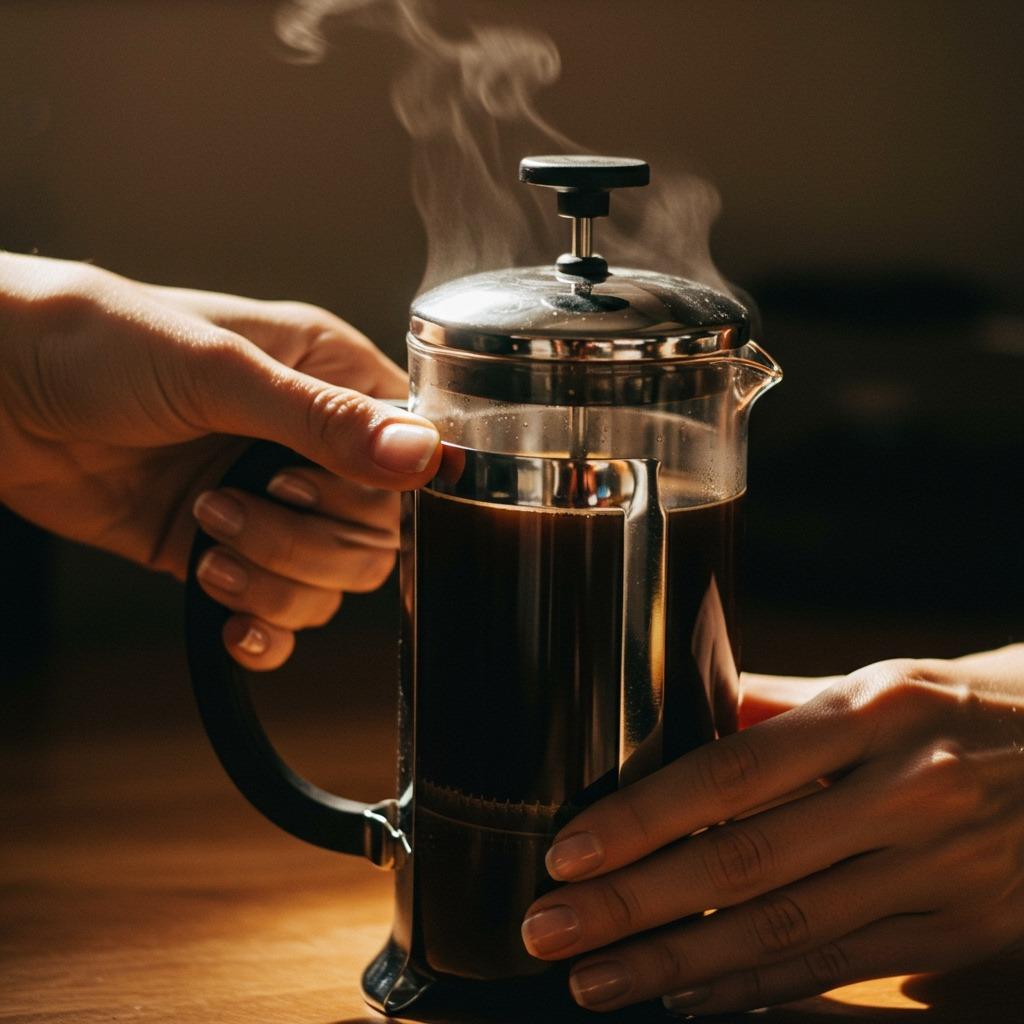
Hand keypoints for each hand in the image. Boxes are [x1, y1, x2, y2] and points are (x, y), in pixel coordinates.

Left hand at [0, 253, 440, 667]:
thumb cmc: (96, 344)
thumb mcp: (218, 373)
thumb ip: (323, 420)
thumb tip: (423, 456)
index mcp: (328, 377)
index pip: (409, 456)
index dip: (381, 492)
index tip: (309, 487)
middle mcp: (309, 444)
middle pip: (375, 536)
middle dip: (306, 542)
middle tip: (231, 506)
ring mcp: (267, 502)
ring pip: (331, 582)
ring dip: (275, 580)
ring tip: (206, 536)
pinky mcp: (223, 550)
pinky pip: (280, 612)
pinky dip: (264, 629)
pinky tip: (228, 617)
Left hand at [521, 645, 1023, 1014]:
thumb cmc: (967, 707)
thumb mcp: (882, 682)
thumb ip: (781, 706)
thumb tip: (684, 713)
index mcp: (871, 712)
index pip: (729, 772)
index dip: (643, 819)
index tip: (569, 853)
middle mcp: (904, 791)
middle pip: (744, 863)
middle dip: (634, 906)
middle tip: (548, 931)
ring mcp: (936, 870)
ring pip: (786, 931)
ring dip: (680, 965)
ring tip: (598, 981)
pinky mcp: (958, 930)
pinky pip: (841, 968)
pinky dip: (760, 990)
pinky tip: (694, 997)